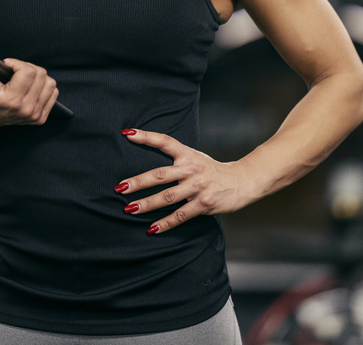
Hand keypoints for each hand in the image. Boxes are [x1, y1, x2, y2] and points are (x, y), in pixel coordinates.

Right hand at [0, 56, 57, 129]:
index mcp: (11, 101)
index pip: (28, 72)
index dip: (18, 63)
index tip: (9, 65)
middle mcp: (26, 110)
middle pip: (41, 75)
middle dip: (28, 68)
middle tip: (15, 71)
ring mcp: (34, 115)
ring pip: (50, 83)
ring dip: (38, 77)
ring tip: (24, 78)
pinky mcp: (40, 118)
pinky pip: (53, 93)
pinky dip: (44, 87)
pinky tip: (30, 88)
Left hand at [116, 129, 257, 234]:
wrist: (242, 181)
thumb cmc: (212, 171)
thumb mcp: (196, 158)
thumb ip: (176, 160)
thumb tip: (150, 168)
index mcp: (188, 155)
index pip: (165, 142)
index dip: (146, 136)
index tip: (128, 133)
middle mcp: (191, 169)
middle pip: (160, 175)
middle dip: (139, 182)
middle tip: (120, 187)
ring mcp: (197, 187)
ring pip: (167, 197)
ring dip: (147, 204)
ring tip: (129, 209)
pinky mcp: (203, 204)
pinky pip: (180, 215)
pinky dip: (165, 223)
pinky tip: (152, 228)